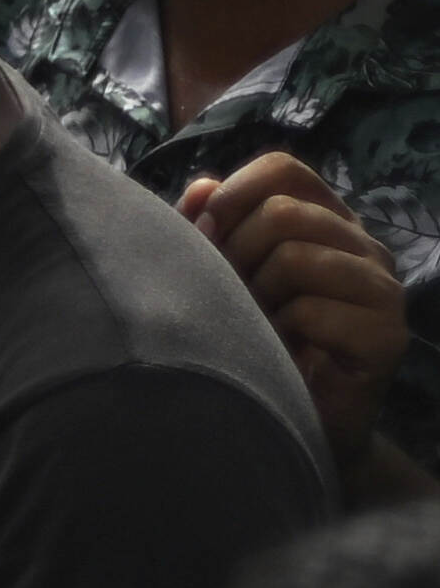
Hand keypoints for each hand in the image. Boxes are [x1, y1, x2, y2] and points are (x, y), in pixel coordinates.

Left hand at [192, 156, 410, 455]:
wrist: (296, 418)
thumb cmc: (258, 336)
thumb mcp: (225, 272)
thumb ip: (211, 226)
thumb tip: (201, 188)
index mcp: (327, 220)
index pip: (284, 169)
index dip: (234, 192)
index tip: (203, 231)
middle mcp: (364, 246)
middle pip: (283, 212)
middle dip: (236, 253)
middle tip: (232, 294)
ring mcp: (383, 290)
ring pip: (296, 256)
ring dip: (257, 295)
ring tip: (259, 323)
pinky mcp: (387, 335)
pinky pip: (312, 311)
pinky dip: (279, 331)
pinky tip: (281, 349)